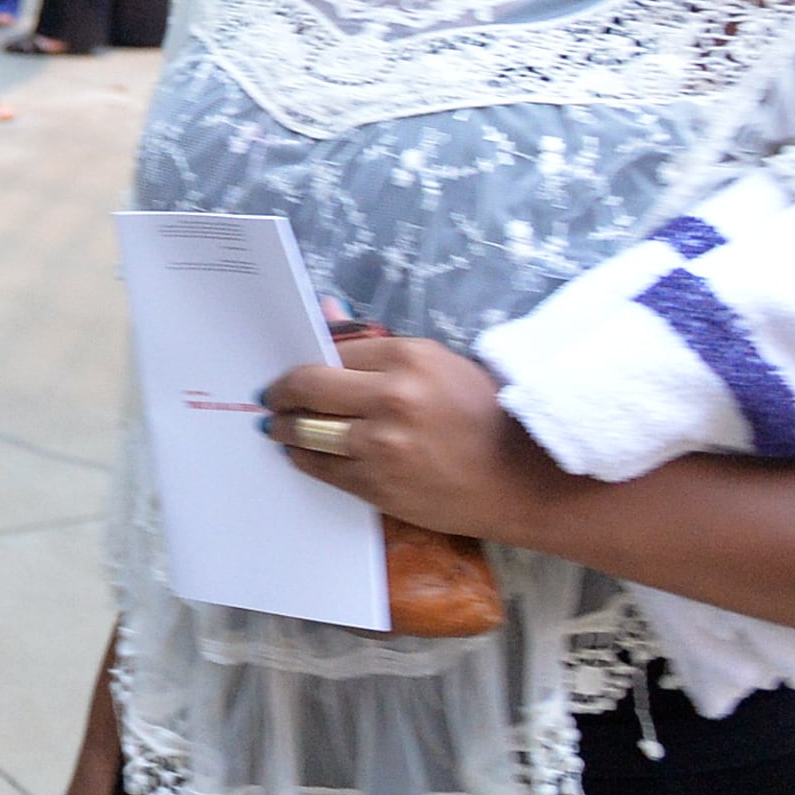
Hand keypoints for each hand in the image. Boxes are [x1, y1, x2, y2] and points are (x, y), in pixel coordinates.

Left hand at [262, 329, 566, 543]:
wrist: (524, 482)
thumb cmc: (486, 418)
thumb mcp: (441, 366)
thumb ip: (378, 346)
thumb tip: (327, 311)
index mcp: (411, 358)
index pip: (333, 351)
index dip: (309, 362)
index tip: (295, 369)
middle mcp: (392, 397)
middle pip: (309, 386)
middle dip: (281, 392)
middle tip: (270, 396)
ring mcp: (382, 443)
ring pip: (307, 429)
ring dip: (285, 427)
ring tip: (278, 425)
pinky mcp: (378, 483)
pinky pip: (321, 467)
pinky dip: (303, 457)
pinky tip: (300, 451)